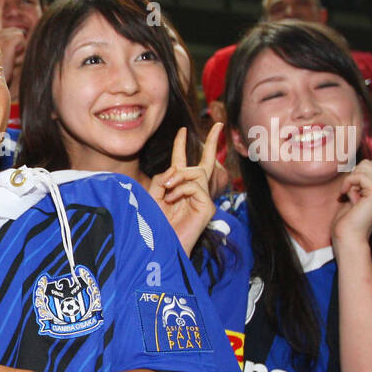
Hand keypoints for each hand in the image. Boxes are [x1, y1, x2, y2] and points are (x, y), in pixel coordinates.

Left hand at [149, 124, 220, 254]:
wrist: (159, 245)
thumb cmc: (154, 223)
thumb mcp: (153, 195)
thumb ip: (163, 178)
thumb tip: (177, 169)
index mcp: (179, 186)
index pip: (182, 162)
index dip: (181, 145)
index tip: (182, 129)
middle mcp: (194, 190)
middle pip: (205, 162)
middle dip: (213, 142)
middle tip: (218, 125)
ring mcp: (203, 198)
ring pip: (196, 173)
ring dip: (179, 177)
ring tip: (167, 190)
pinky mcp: (207, 207)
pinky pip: (196, 187)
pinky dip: (182, 190)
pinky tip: (172, 200)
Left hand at [331, 158, 371, 246]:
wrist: (349, 237)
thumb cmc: (348, 219)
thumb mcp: (355, 193)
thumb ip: (362, 178)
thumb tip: (366, 161)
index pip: (370, 165)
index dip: (355, 176)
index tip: (350, 193)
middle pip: (367, 163)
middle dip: (353, 178)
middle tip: (350, 196)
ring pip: (363, 167)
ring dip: (350, 182)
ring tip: (351, 198)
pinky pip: (359, 176)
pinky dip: (348, 184)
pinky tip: (347, 197)